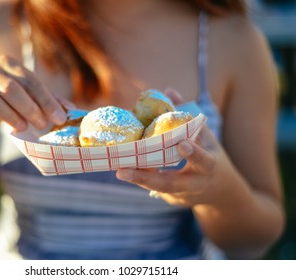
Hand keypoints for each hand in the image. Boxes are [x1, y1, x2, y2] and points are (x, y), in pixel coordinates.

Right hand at [0, 55, 67, 133]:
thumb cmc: (12, 104)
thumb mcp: (31, 100)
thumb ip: (49, 101)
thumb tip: (72, 109)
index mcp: (10, 65)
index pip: (31, 81)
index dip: (47, 100)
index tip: (60, 118)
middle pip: (12, 88)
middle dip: (31, 108)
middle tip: (43, 125)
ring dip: (9, 114)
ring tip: (23, 128)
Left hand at [116, 88, 224, 206]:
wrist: (221, 193)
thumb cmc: (213, 157)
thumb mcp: (208, 138)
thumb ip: (188, 116)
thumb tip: (169, 91)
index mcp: (210, 168)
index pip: (204, 161)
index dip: (195, 154)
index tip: (182, 144)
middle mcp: (195, 185)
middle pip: (171, 184)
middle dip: (146, 178)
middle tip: (123, 170)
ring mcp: (182, 195)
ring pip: (158, 189)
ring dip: (138, 179)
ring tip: (119, 171)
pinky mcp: (172, 198)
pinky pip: (154, 188)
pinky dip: (141, 179)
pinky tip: (124, 170)